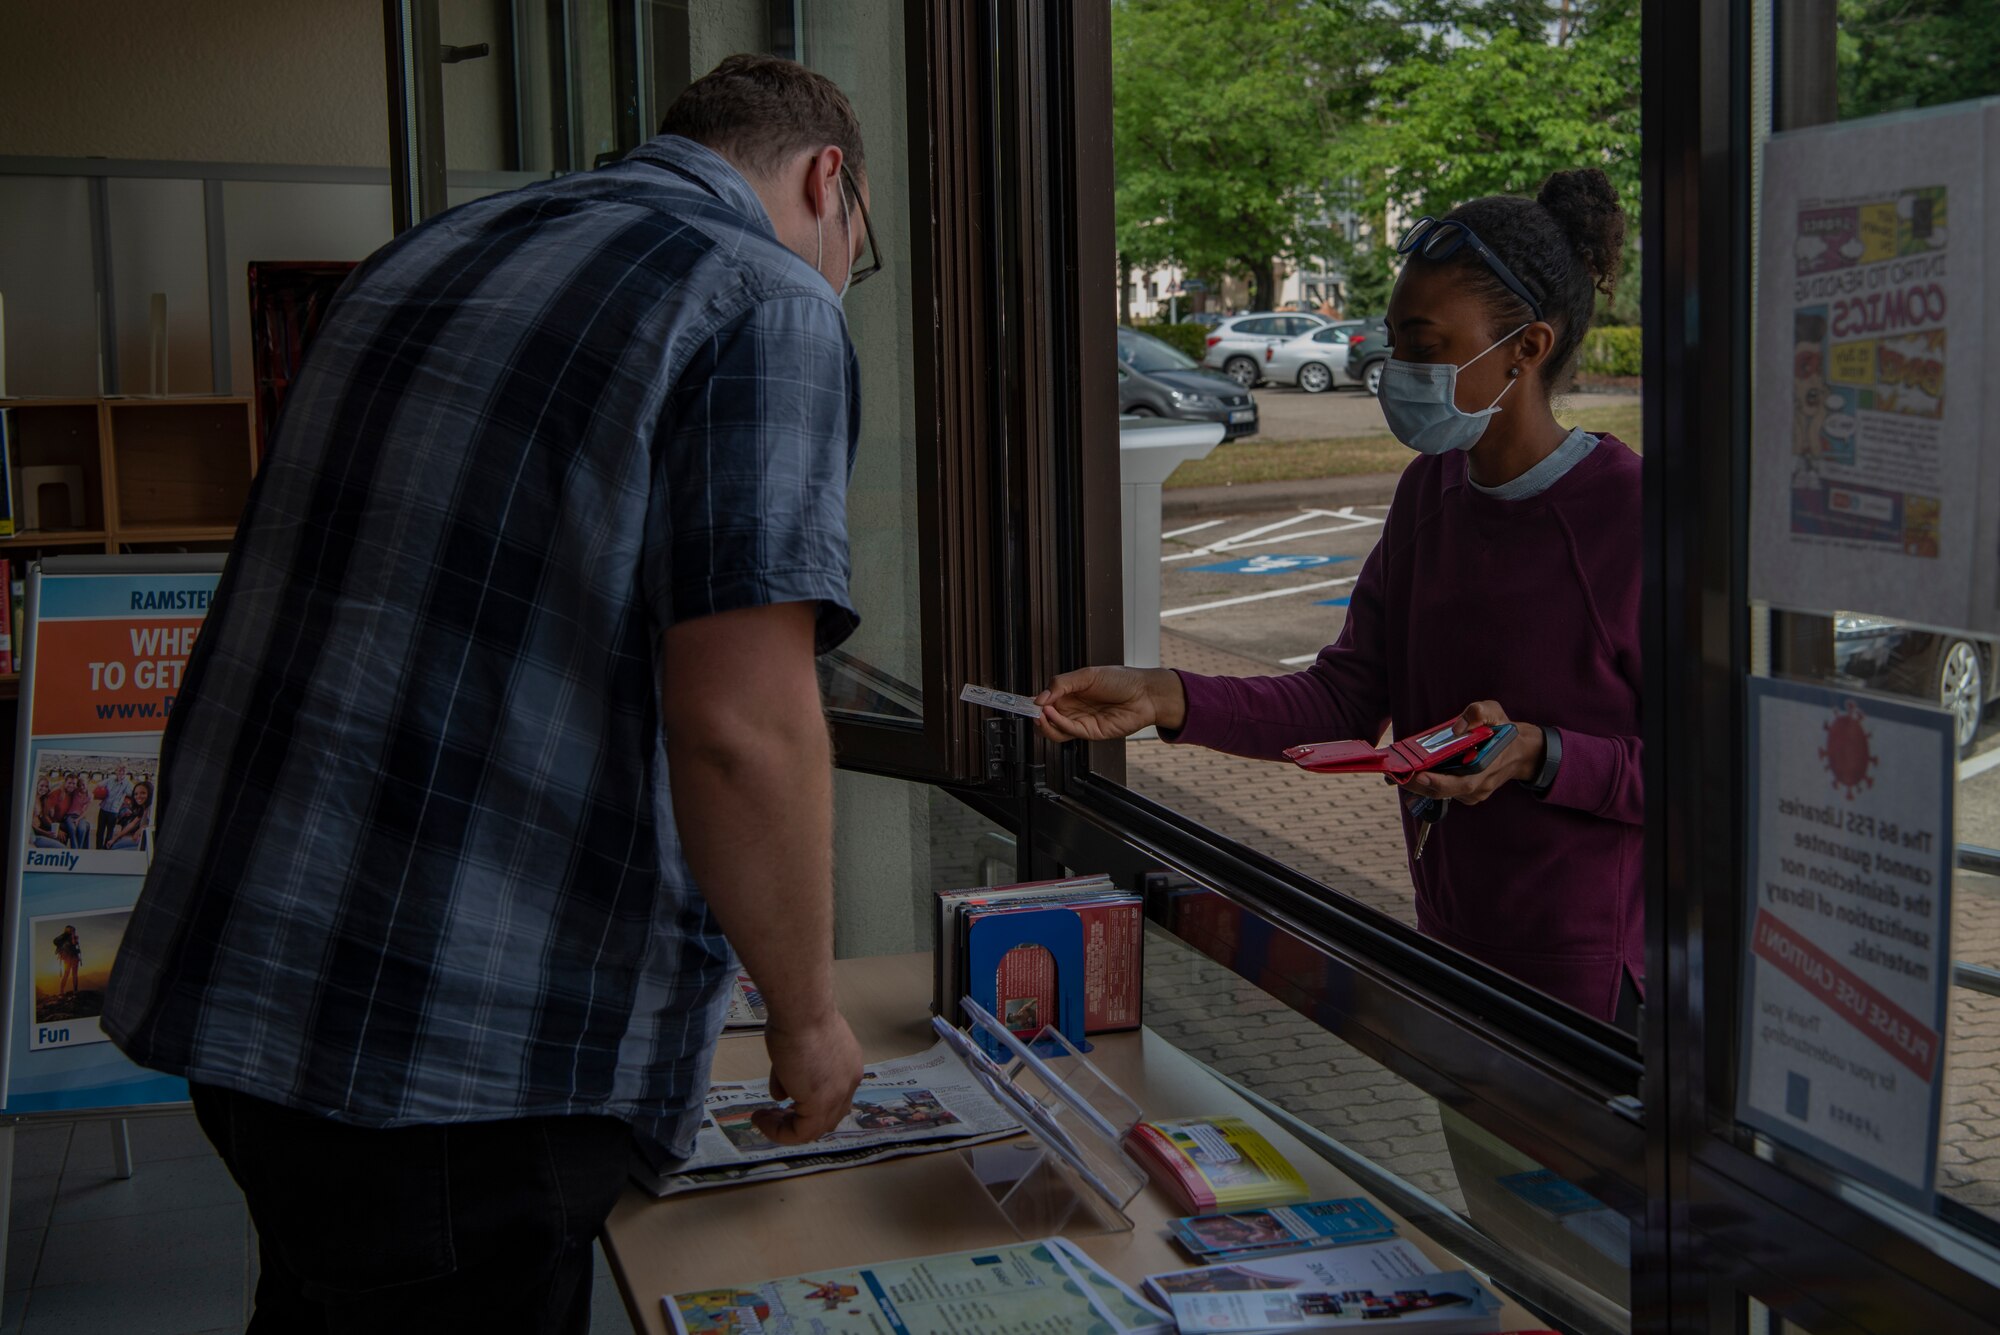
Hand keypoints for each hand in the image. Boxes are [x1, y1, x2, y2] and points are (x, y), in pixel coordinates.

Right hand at [752, 1010, 863, 1145]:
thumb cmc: (797, 1016)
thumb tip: (780, 1094)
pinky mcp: (820, 1103)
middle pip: (829, 1116)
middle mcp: (849, 1081)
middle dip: (799, 1119)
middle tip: (774, 1115)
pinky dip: (778, 1132)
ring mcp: (838, 1094)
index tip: (782, 1100)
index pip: (834, 1097)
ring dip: (785, 1127)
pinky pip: (799, 1133)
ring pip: (814, 1129)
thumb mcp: (795, 1046)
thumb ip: (791, 1073)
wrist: (801, 1010)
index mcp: (848, 1065)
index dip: (808, 1103)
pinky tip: (760, 1118)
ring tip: (763, 1118)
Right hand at [1034, 666, 1185, 741]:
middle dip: (1035, 716)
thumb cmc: (1121, 680)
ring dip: (1043, 723)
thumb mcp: (1087, 675)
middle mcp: (1073, 709)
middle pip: (1045, 720)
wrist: (1145, 694)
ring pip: (1053, 730)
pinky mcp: (1090, 733)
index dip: (1032, 703)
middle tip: (1031, 710)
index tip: (1021, 702)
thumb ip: (1061, 684)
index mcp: (1069, 693)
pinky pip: (1068, 732)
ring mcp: (1081, 722)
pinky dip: (1057, 724)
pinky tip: (1053, 714)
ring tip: (1040, 713)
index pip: (1044, 701)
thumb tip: (1040, 697)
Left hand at [1402, 700, 1543, 805]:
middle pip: (1444, 792)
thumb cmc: (1504, 731)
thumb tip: (1457, 727)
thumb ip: (1478, 713)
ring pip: (1440, 794)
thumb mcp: (1495, 712)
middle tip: (1395, 775)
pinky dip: (1426, 784)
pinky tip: (1413, 773)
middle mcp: (1478, 786)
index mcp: (1486, 768)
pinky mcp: (1466, 794)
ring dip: (1418, 785)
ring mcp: (1472, 793)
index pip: (1461, 783)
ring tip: (1397, 774)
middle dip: (1417, 785)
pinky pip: (1443, 792)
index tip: (1419, 775)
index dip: (1439, 782)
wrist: (1521, 751)